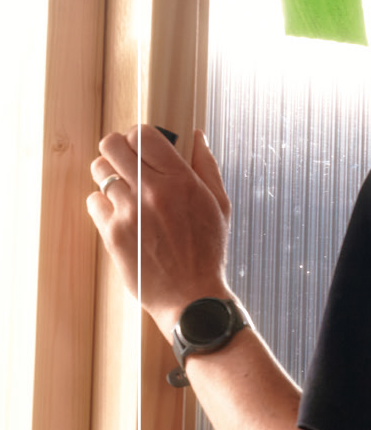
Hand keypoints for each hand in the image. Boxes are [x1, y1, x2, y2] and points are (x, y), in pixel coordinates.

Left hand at [88, 126, 232, 336]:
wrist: (191, 295)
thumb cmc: (208, 250)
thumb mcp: (219, 204)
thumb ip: (206, 165)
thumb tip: (196, 136)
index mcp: (180, 180)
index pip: (143, 134)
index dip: (139, 136)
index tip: (142, 146)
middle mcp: (152, 191)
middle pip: (111, 145)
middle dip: (117, 147)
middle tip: (125, 160)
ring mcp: (129, 213)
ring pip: (99, 171)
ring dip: (109, 174)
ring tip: (122, 187)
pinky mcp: (112, 234)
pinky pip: (93, 201)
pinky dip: (103, 203)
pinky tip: (119, 212)